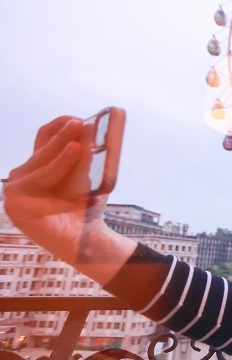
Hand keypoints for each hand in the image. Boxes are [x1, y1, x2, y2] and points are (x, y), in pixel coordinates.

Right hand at [3, 116, 134, 281]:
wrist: (82, 239)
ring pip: (44, 166)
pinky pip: (44, 187)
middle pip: (42, 149)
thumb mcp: (84, 178)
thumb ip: (83, 157)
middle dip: (62, 136)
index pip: (43, 137)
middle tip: (79, 124)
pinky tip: (81, 179)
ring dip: (64, 156)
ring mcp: (16, 189)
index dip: (58, 126)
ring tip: (80, 148)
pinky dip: (63, 178)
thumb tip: (87, 129)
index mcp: (38, 164)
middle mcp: (24, 173)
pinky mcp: (16, 205)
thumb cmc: (83, 208)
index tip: (77, 119)